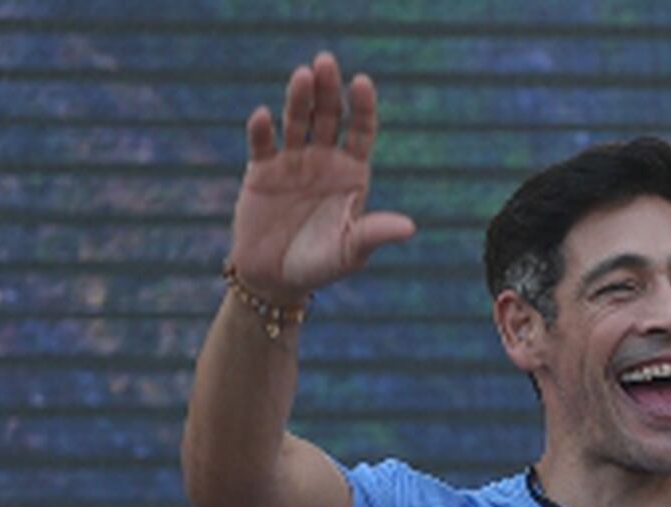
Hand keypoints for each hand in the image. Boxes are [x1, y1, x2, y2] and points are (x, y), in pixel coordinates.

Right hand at [230, 51, 415, 302]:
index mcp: (351, 172)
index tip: (361, 82)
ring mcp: (292, 161)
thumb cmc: (319, 266)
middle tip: (325, 63)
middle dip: (328, 89)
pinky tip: (264, 117)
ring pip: (297, 120)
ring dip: (298, 98)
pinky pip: (262, 144)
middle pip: (328, 115)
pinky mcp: (261, 171)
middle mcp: (324, 159)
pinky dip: (262, 130)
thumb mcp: (350, 252)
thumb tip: (410, 229)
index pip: (361, 130)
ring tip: (301, 76)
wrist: (275, 280)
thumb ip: (374, 234)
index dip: (362, 105)